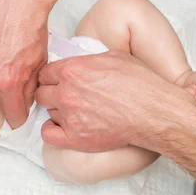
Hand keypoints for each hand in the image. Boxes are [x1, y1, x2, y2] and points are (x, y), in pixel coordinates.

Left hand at [35, 50, 195, 151]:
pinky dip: (53, 131)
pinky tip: (64, 128)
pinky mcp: (75, 138)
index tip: (59, 83)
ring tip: (77, 112)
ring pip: (48, 112)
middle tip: (67, 98)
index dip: (52, 78)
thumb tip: (78, 63)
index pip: (45, 73)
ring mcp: (69, 116)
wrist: (153, 112)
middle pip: (42, 93)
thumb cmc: (140, 83)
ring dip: (58, 112)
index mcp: (73, 70)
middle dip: (52, 94)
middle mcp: (67, 92)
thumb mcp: (112, 56)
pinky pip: (48, 134)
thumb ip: (87, 60)